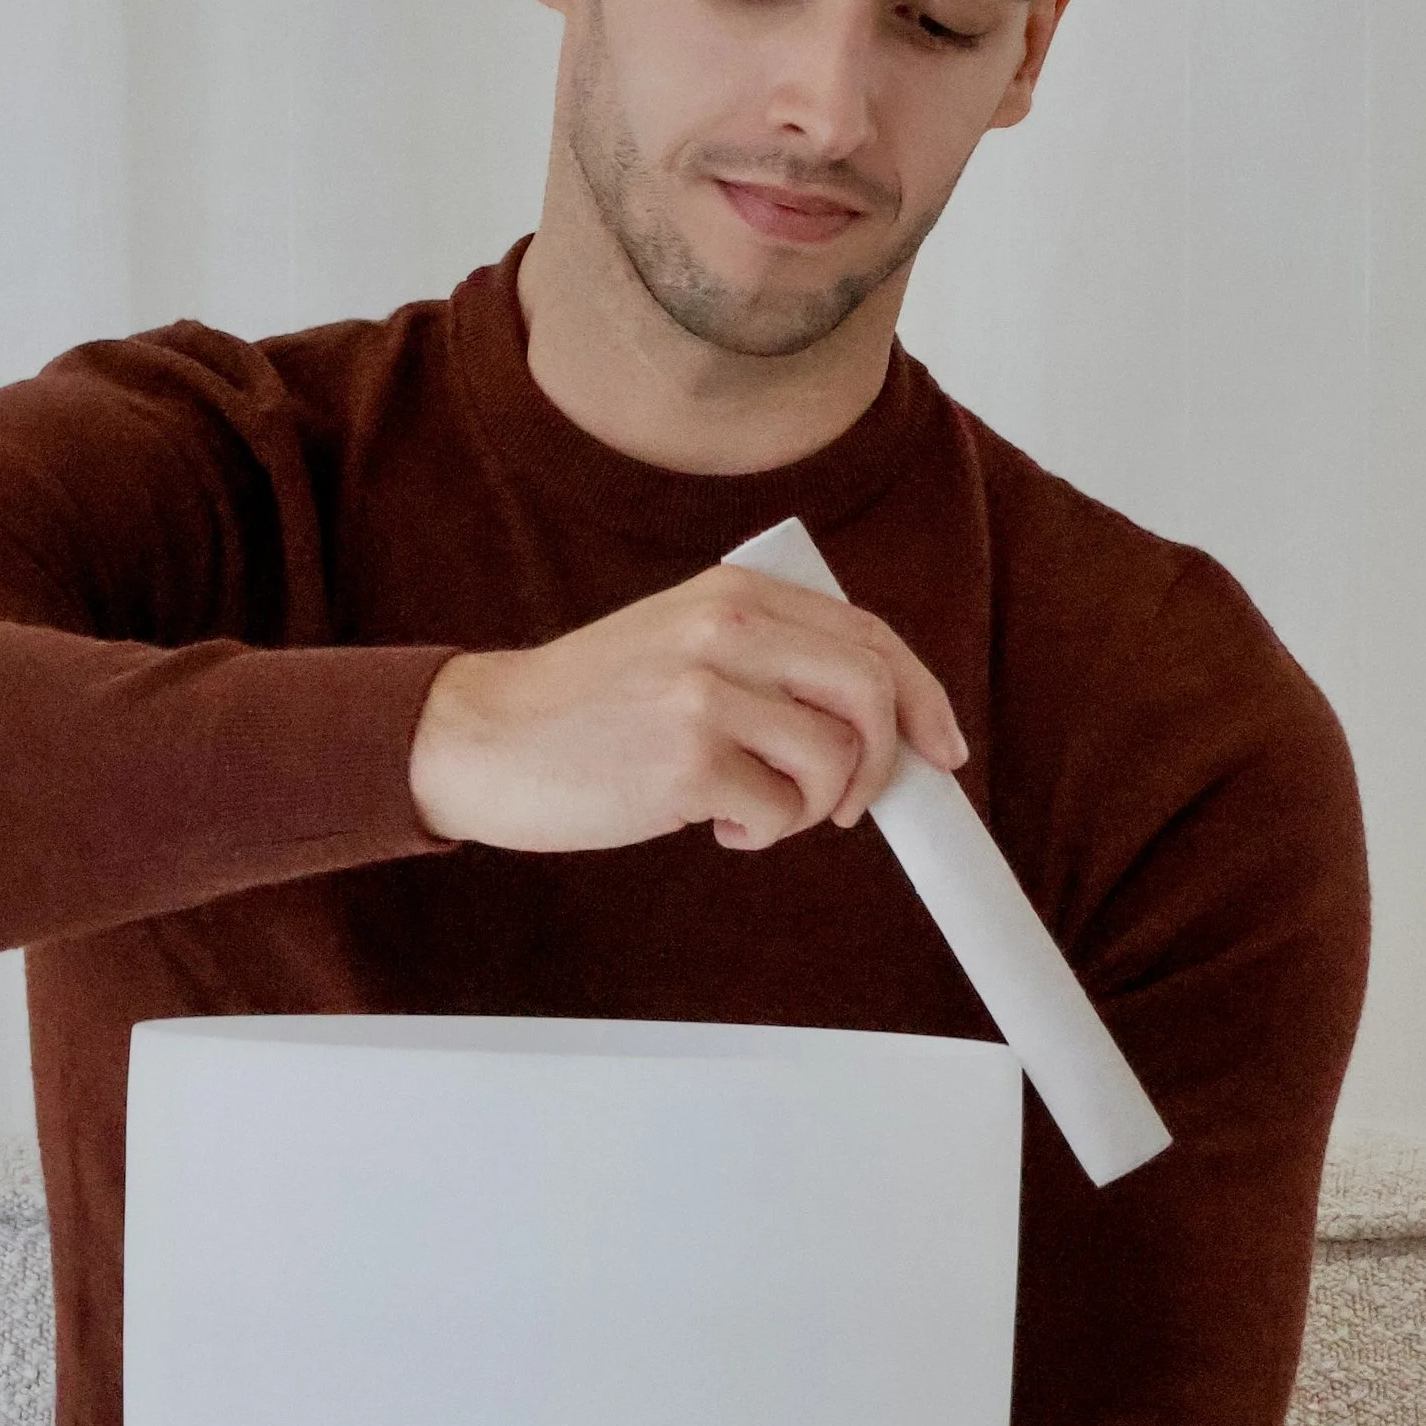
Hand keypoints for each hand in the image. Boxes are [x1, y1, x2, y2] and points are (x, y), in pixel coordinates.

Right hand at [406, 565, 967, 853]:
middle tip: (852, 806)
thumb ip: (767, 658)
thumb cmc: (586, 706)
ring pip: (836, 759)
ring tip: (755, 809)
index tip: (942, 749)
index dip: (922, 698)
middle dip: (884, 763)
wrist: (483, 738)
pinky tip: (713, 823)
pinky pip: (781, 811)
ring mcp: (707, 692)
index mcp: (736, 593)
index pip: (870, 637)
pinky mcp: (689, 761)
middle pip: (873, 691)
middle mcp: (728, 629)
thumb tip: (874, 721)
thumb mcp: (679, 643)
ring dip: (814, 807)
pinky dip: (764, 831)